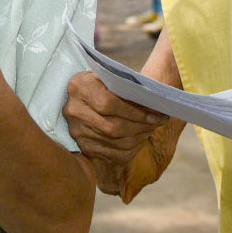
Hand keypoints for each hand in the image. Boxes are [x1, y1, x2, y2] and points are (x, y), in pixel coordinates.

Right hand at [63, 71, 166, 194]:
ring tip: (151, 129)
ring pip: (114, 142)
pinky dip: (131, 149)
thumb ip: (126, 87)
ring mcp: (76, 131)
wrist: (79, 95)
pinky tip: (140, 139)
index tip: (154, 114)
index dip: (134, 112)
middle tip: (158, 122)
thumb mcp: (109, 77)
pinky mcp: (83, 146)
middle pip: (112, 127)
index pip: (109, 104)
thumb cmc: (101, 83)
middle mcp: (74, 110)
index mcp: (80, 87)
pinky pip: (112, 155)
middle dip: (140, 127)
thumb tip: (154, 103)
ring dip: (139, 138)